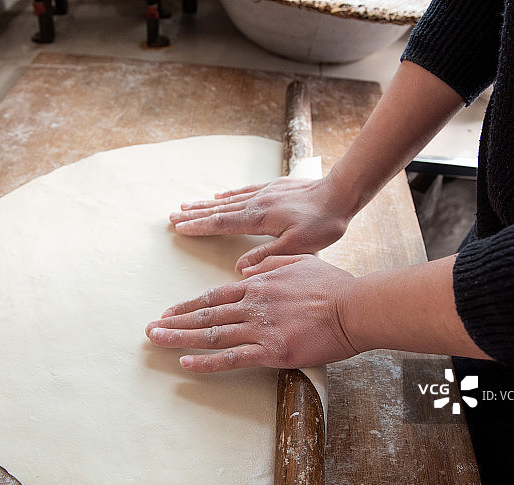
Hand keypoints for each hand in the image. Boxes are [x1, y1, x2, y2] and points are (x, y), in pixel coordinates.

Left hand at [145, 255, 358, 371]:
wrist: (355, 307)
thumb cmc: (333, 286)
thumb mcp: (299, 262)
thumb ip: (270, 264)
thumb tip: (247, 269)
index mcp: (258, 284)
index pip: (214, 295)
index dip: (189, 305)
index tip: (170, 311)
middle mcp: (253, 305)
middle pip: (205, 314)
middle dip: (174, 321)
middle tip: (151, 328)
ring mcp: (260, 328)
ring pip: (211, 334)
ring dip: (180, 338)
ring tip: (156, 341)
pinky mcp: (271, 351)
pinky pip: (231, 358)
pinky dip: (206, 362)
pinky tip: (186, 364)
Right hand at [169, 177, 351, 271]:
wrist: (341, 192)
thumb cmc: (323, 222)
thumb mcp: (298, 247)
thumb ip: (267, 257)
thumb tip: (240, 269)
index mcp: (259, 218)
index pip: (222, 223)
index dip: (199, 227)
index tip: (179, 228)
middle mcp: (257, 202)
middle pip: (219, 209)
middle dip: (195, 214)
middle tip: (172, 217)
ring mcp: (264, 192)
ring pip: (228, 199)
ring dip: (206, 204)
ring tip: (186, 205)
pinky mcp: (274, 187)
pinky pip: (244, 191)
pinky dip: (228, 195)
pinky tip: (220, 195)